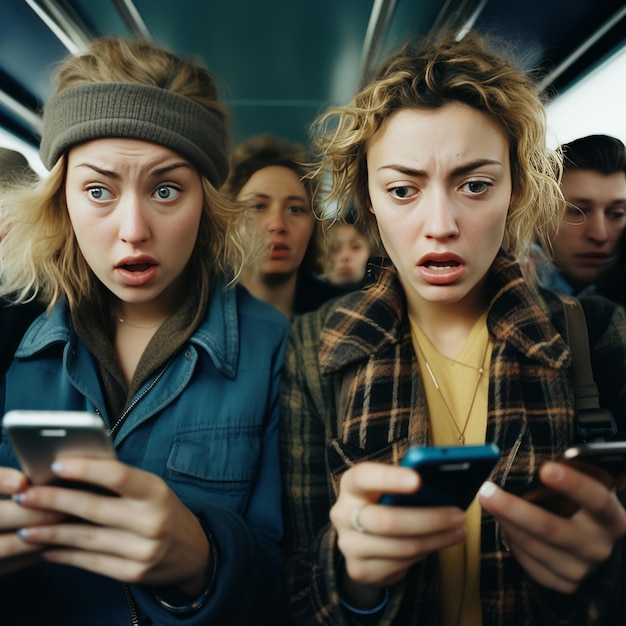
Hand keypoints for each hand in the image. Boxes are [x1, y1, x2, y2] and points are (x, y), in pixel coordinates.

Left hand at [13, 458, 210, 595]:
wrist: (194, 551)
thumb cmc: (164, 510)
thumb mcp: (152, 489)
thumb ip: (120, 482)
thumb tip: (74, 473)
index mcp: (156, 492)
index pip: (118, 476)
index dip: (86, 469)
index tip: (56, 464)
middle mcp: (152, 520)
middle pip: (94, 508)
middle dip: (55, 501)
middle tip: (27, 496)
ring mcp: (143, 550)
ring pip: (87, 539)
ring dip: (52, 532)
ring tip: (27, 526)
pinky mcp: (134, 574)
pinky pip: (92, 563)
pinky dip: (66, 555)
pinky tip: (48, 549)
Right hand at [330, 462, 465, 597]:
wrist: (362, 538)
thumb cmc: (384, 501)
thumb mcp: (389, 486)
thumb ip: (406, 482)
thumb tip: (442, 483)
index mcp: (350, 485)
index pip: (364, 477)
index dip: (390, 478)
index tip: (418, 480)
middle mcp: (343, 514)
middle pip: (388, 520)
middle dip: (429, 519)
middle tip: (458, 515)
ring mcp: (349, 545)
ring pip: (401, 547)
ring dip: (436, 539)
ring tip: (458, 531)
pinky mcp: (359, 570)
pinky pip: (401, 564)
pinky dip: (425, 553)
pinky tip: (438, 544)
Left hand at [479, 461, 625, 593]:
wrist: (593, 539)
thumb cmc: (581, 503)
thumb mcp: (584, 486)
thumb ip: (567, 474)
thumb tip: (534, 461)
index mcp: (611, 517)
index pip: (596, 500)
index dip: (573, 484)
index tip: (546, 469)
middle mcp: (599, 546)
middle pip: (552, 528)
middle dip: (514, 509)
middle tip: (487, 491)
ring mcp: (583, 568)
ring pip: (534, 546)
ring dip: (505, 522)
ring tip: (487, 500)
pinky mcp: (565, 583)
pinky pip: (529, 563)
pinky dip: (512, 542)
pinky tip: (504, 524)